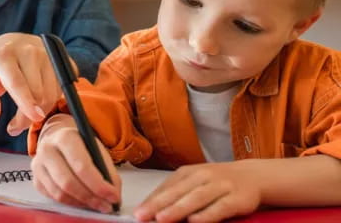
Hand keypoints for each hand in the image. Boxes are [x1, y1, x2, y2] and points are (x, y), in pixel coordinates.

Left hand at [0, 33, 77, 135]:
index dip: (27, 102)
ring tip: (28, 113)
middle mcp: (30, 52)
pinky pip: (62, 88)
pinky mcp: (63, 59)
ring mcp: (49, 54)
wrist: (16, 40)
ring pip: (52, 93)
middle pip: (38, 92)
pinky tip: (41, 98)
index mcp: (5, 56)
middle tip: (16, 126)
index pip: (18, 82)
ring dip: (42, 110)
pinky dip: (53, 99)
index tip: (35, 118)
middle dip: (29, 116)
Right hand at [31, 114, 120, 212]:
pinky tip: (83, 201)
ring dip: (82, 203)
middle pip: (68, 181)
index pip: (81, 165)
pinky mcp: (36, 179)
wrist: (58, 139)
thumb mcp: (95, 148)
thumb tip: (114, 193)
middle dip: (91, 197)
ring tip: (98, 204)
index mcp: (65, 137)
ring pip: (60, 193)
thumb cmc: (80, 145)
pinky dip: (72, 203)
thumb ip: (106, 168)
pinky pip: (54, 197)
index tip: (113, 195)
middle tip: (107, 205)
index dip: (98, 184)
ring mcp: (38, 165)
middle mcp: (48, 149)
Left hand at [135, 160, 261, 222]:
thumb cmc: (217, 182)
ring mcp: (220, 185)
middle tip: (142, 216)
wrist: (253, 175)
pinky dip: (207, 214)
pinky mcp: (237, 198)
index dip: (151, 200)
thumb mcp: (196, 181)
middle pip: (177, 192)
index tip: (138, 213)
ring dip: (178, 209)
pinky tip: (195, 222)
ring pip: (196, 198)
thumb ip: (177, 193)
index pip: (166, 187)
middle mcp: (203, 176)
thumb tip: (152, 209)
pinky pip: (220, 207)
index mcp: (188, 172)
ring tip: (161, 218)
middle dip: (158, 205)